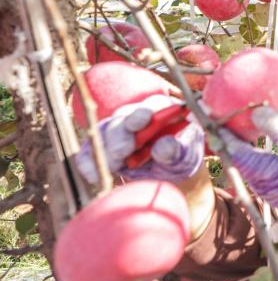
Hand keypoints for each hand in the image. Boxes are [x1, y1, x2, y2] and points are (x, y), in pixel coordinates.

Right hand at [75, 95, 205, 184]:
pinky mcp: (103, 144)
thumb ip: (176, 151)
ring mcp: (117, 129)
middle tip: (121, 152)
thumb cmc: (180, 159)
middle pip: (123, 118)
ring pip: (104, 132)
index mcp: (163, 111)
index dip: (145, 113)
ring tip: (111, 167)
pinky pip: (90, 149)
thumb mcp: (185, 157)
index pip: (153, 105)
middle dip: (120, 135)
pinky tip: (93, 175)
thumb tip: (163, 145)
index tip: (143, 121)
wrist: (166, 173)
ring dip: (104, 150)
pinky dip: (88, 162)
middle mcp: (136, 116)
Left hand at [222, 107, 277, 227]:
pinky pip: (253, 164)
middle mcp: (255, 179)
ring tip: (234, 120)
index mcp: (259, 168)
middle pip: (232, 151)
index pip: (229, 144)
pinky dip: (248, 149)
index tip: (209, 107)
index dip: (218, 125)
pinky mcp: (271, 186)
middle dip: (225, 130)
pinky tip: (253, 136)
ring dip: (235, 140)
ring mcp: (262, 184)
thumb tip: (256, 110)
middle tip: (219, 109)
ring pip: (241, 158)